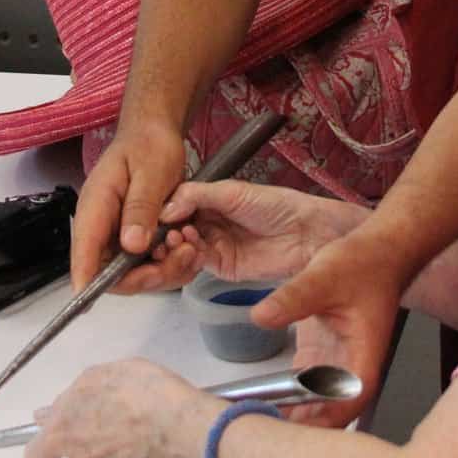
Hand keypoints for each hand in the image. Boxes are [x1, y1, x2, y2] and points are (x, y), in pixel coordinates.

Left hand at [23, 358, 207, 457]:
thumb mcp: (95, 376)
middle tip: (108, 408)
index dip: (42, 442)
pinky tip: (150, 430)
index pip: (34, 456)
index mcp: (64, 434)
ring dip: (110, 440)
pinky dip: (134, 450)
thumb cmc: (134, 388)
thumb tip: (47, 414)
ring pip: (101, 457)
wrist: (179, 417)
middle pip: (73, 451)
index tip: (57, 427)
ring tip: (135, 415)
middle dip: (85, 433)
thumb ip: (67, 397)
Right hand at [70, 119, 187, 292]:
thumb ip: (141, 208)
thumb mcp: (150, 173)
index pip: (84, 254)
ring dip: (162, 270)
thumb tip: (132, 246)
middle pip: (110, 272)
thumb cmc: (149, 145)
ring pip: (132, 271)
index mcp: (95, 208)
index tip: (95, 301)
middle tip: (179, 260)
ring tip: (190, 249)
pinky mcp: (135, 236)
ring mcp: (118, 233)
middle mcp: (102, 227)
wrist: (156, 132)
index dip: (88, 280)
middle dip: (145, 276)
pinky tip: (187, 247)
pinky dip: (168, 261)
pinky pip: (147, 262)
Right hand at [154, 179, 367, 283]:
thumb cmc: (275, 204)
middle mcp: (208, 221)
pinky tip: (185, 248)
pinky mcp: (221, 266)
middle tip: (159, 231)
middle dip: (163, 231)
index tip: (150, 213)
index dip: (162, 210)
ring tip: (172, 239)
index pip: (176, 204)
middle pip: (174, 228)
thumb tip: (166, 207)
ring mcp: (214, 245)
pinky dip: (187, 257)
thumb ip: (199, 195)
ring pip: (181, 247)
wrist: (307, 233)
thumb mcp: (234, 191)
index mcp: (210, 199)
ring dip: (172, 245)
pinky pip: (196, 263)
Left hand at [251, 231, 410, 427]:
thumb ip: (294, 298)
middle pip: (325, 416)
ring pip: (310, 408)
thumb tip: (262, 315)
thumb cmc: (366, 265)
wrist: (375, 252)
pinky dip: (280, 397)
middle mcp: (350, 372)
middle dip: (294, 429)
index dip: (317, 424)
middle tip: (252, 429)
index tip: (285, 433)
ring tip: (246, 421)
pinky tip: (253, 402)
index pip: (344, 405)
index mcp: (362, 360)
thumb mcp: (326, 276)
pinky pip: (299, 388)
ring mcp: (333, 368)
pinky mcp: (319, 359)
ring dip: (284, 416)